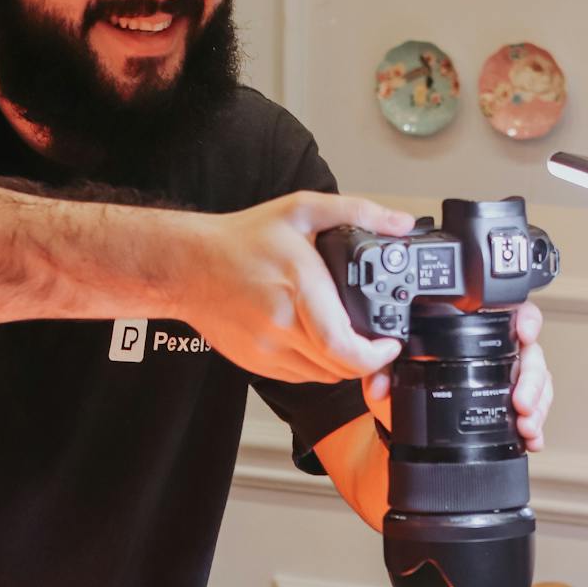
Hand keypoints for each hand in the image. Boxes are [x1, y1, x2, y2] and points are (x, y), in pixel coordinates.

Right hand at [188, 192, 416, 382]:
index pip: (343, 347)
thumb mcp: (302, 210)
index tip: (388, 345)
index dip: (375, 356)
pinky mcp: (257, 363)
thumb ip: (358, 212)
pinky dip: (317, 364)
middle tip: (375, 341)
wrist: (188, 266)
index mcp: (298, 289)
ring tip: (344, 337)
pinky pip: (302, 376)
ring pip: (323, 376)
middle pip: (340, 367)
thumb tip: (400, 223)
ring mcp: (267, 350)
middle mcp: (282, 325)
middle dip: (366, 358)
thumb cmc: (241, 240)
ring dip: (341, 363)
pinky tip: (314, 338)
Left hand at [363, 299, 552, 449]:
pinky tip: (532, 439)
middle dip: (532, 380)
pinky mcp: (514, 405)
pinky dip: (536, 426)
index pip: (510, 314)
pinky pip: (536, 409)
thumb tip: (379, 385)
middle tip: (520, 402)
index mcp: (472, 335)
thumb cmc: (408, 393)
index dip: (525, 319)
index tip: (524, 333)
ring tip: (525, 426)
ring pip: (539, 383)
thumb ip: (383, 372)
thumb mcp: (394, 377)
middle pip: (532, 354)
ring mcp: (510, 379)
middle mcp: (498, 353)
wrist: (411, 429)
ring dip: (537, 406)